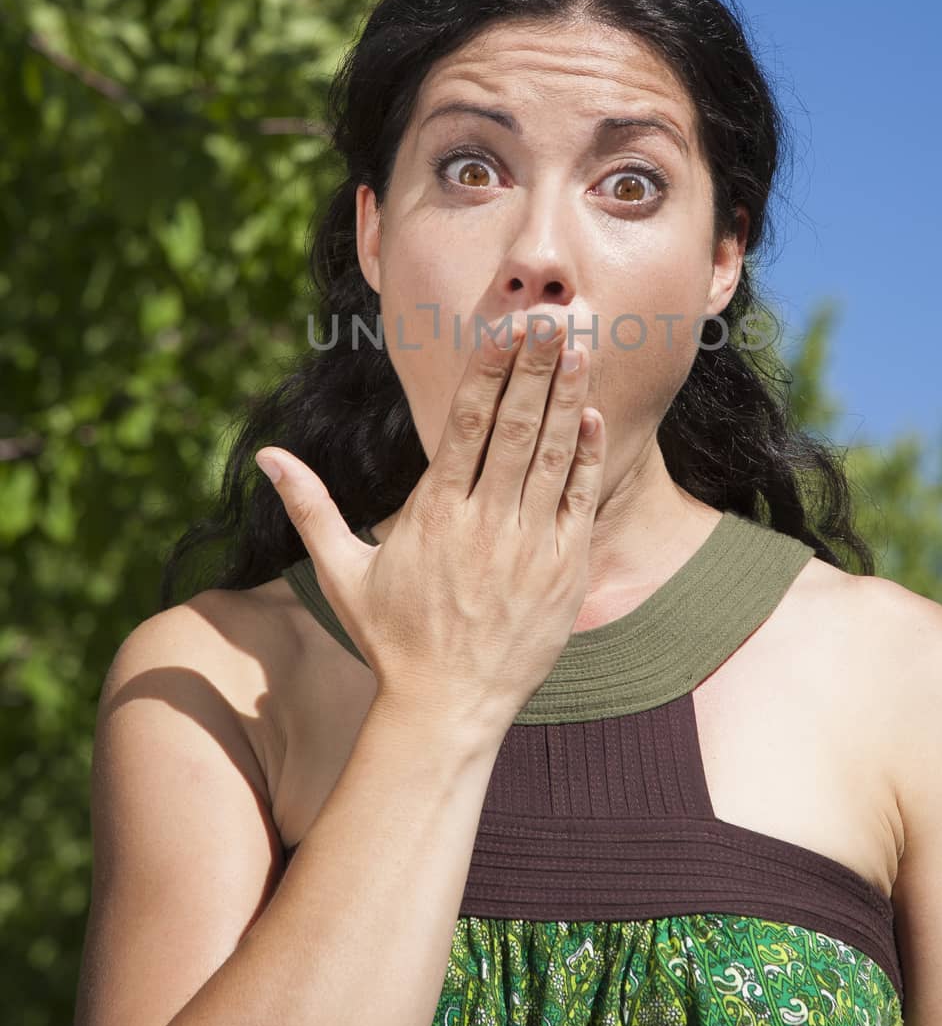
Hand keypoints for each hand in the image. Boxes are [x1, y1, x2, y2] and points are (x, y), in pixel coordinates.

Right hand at [256, 308, 604, 744]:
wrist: (448, 710)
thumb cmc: (392, 640)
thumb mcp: (342, 572)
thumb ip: (310, 506)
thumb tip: (267, 455)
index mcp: (434, 513)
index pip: (465, 425)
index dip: (489, 372)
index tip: (506, 328)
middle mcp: (484, 522)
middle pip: (514, 427)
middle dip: (535, 366)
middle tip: (552, 315)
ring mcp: (528, 546)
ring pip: (550, 454)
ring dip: (566, 396)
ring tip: (580, 345)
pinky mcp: (563, 570)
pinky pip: (578, 500)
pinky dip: (584, 456)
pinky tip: (590, 412)